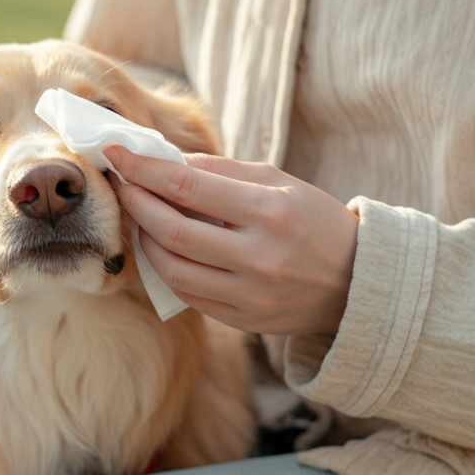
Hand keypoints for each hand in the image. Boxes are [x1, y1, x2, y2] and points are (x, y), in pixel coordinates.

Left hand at [105, 146, 358, 335]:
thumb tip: (164, 160)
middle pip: (172, 230)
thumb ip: (220, 170)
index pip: (187, 186)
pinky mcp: (243, 320)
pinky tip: (163, 249)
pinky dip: (167, 269)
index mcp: (268, 212)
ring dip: (146, 240)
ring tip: (142, 218)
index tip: (115, 154)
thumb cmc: (314, 221)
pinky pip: (188, 294)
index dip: (143, 169)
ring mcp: (250, 294)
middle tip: (121, 185)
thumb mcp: (279, 182)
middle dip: (137, 203)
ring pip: (172, 268)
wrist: (358, 282)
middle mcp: (258, 257)